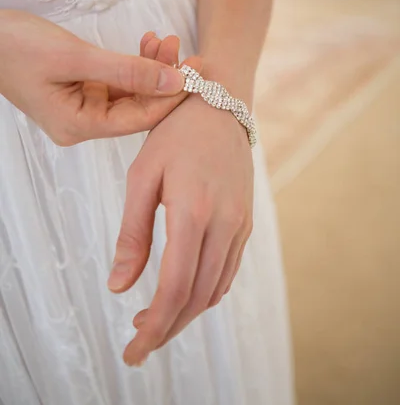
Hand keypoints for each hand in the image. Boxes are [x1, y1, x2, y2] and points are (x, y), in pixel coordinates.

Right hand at [0, 10, 198, 144]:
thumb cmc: (17, 47)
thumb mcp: (75, 57)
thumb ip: (127, 70)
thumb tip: (175, 80)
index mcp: (79, 125)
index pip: (139, 119)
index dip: (171, 97)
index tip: (198, 72)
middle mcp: (83, 122)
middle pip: (138, 106)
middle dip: (164, 77)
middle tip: (186, 50)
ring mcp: (83, 106)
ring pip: (131, 92)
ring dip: (151, 66)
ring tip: (167, 40)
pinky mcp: (83, 89)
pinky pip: (118, 81)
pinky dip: (134, 63)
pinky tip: (148, 44)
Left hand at [107, 94, 253, 364]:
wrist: (220, 105)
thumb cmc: (174, 135)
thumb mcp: (142, 176)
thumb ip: (133, 233)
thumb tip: (119, 286)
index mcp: (193, 212)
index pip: (174, 286)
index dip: (154, 326)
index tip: (133, 351)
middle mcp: (224, 224)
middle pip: (197, 296)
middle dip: (168, 328)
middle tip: (140, 345)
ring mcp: (240, 224)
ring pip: (215, 288)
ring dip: (186, 313)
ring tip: (156, 321)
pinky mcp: (246, 222)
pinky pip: (228, 270)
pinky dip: (205, 292)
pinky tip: (184, 293)